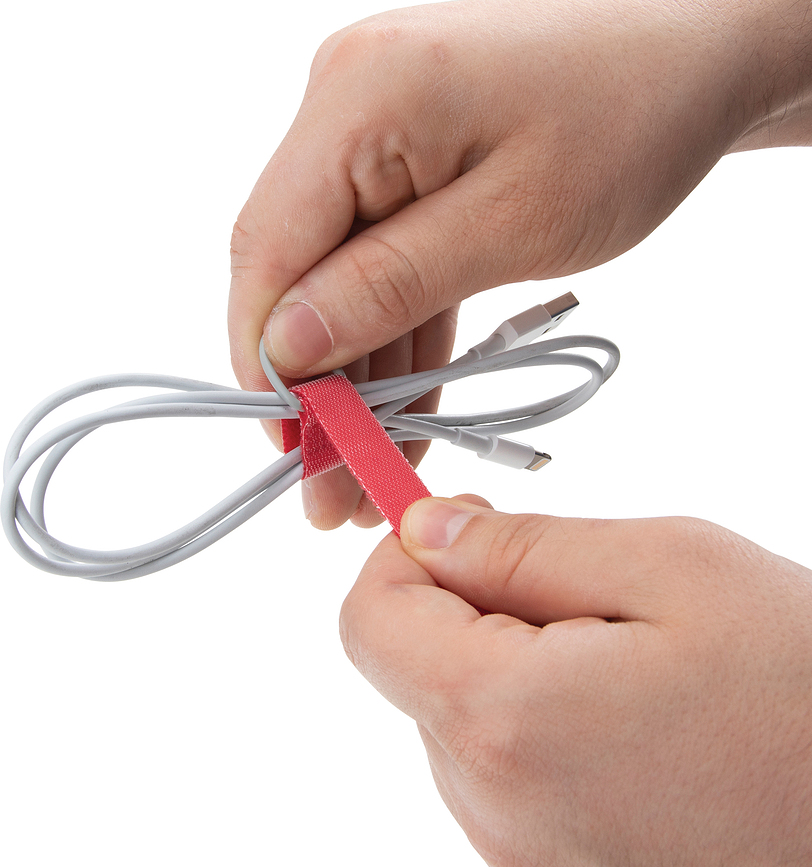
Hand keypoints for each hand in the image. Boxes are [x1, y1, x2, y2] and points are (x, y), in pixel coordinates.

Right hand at [228, 0, 811, 529]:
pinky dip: (403, 333)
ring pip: (345, 276)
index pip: (268, 249)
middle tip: (335, 487)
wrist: (695, 52)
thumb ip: (390, 283)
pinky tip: (409, 409)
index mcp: (361, 98)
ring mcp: (376, 132)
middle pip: (299, 270)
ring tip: (376, 467)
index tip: (290, 447)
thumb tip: (287, 346)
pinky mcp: (410, 159)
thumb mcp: (516, 221)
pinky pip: (390, 259)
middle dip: (317, 386)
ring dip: (363, 373)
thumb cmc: (633, 114)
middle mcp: (348, 105)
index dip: (266, 360)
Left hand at [340, 496, 811, 864]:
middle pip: (413, 664)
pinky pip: (500, 763)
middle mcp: (490, 803)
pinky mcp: (550, 866)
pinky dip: (535, 712)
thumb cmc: (803, 690)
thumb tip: (425, 530)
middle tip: (575, 584)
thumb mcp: (667, 568)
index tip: (463, 524)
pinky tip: (623, 709)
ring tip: (618, 653)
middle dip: (469, 601)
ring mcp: (517, 848)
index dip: (401, 555)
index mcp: (503, 719)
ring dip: (509, 657)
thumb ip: (521, 547)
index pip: (368, 619)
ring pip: (457, 710)